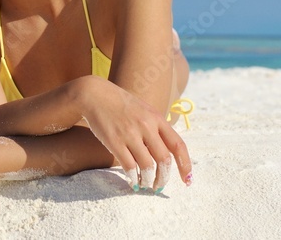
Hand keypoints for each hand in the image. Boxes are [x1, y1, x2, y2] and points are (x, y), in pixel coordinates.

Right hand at [75, 77, 191, 191]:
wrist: (94, 94)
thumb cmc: (120, 104)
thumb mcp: (144, 109)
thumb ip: (156, 127)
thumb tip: (167, 153)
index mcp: (157, 118)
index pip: (178, 145)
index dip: (185, 165)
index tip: (186, 180)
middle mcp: (146, 126)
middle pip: (164, 160)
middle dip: (164, 178)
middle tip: (159, 186)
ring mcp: (130, 134)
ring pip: (147, 166)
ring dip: (148, 180)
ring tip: (145, 185)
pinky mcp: (114, 141)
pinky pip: (128, 166)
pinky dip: (133, 178)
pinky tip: (133, 181)